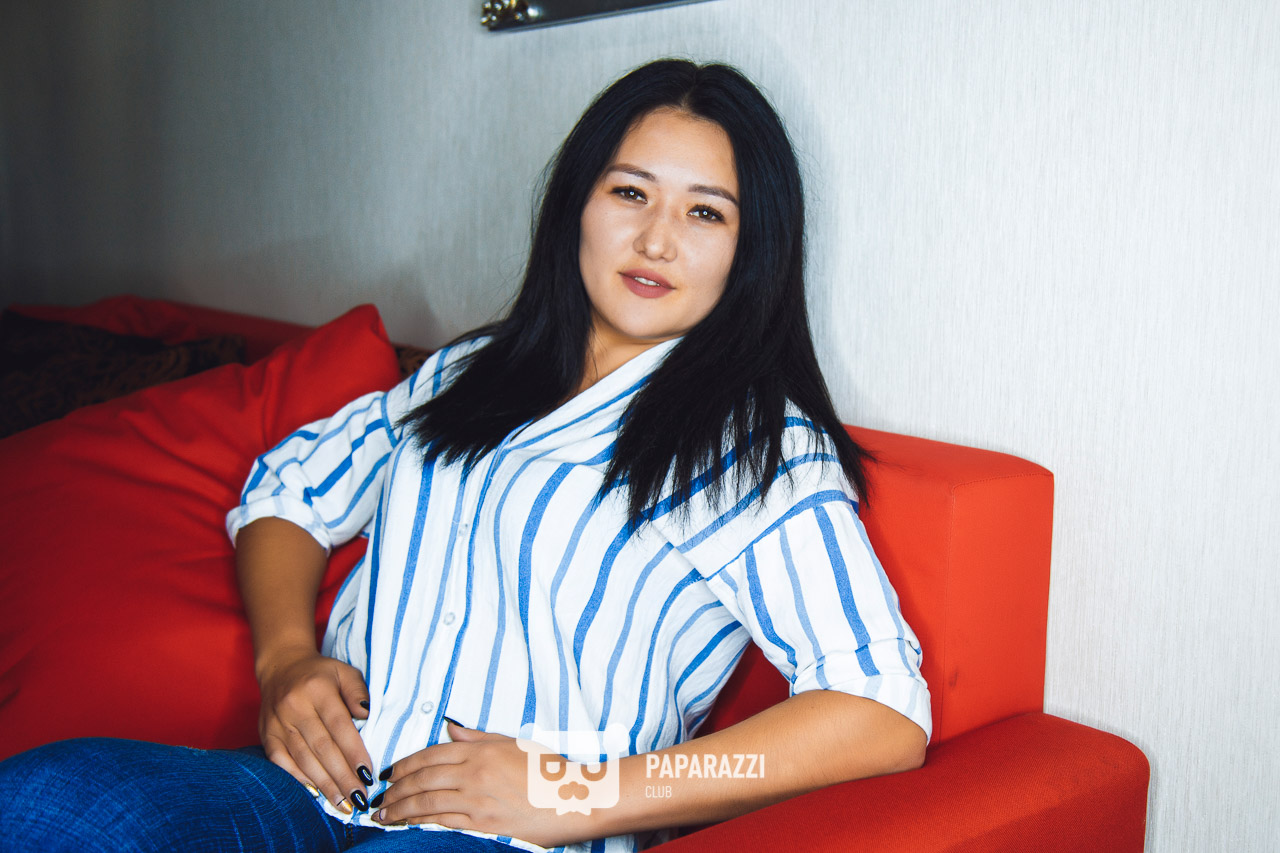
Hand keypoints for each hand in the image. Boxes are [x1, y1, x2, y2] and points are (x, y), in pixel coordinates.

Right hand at [256, 646, 374, 813]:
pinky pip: (282, 762)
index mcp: (317, 689)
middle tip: (359, 797)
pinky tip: (316, 794)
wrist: (281, 668)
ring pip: (303, 759)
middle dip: (342, 776)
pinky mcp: (267, 735)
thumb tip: (367, 715)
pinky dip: (299, 779)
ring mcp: (278, 723)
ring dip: (324, 784)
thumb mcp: (344, 672)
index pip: (339, 725)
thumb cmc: (320, 674)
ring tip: (342, 803)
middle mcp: (294, 707)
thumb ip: (357, 692)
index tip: (368, 774)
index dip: (353, 752)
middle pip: (321, 747)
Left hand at [373, 720, 594, 846]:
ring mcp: (476, 802)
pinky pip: (443, 822)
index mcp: (480, 751)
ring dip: (400, 809)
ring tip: (384, 814)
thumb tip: (450, 727)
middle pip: (423, 780)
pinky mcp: (481, 826)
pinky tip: (407, 825)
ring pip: (426, 804)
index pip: (431, 755)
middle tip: (380, 797)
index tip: (390, 772)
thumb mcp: (513, 743)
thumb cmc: (546, 769)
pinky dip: (420, 823)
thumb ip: (477, 736)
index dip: (406, 764)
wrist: (571, 799)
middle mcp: (473, 774)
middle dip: (396, 789)